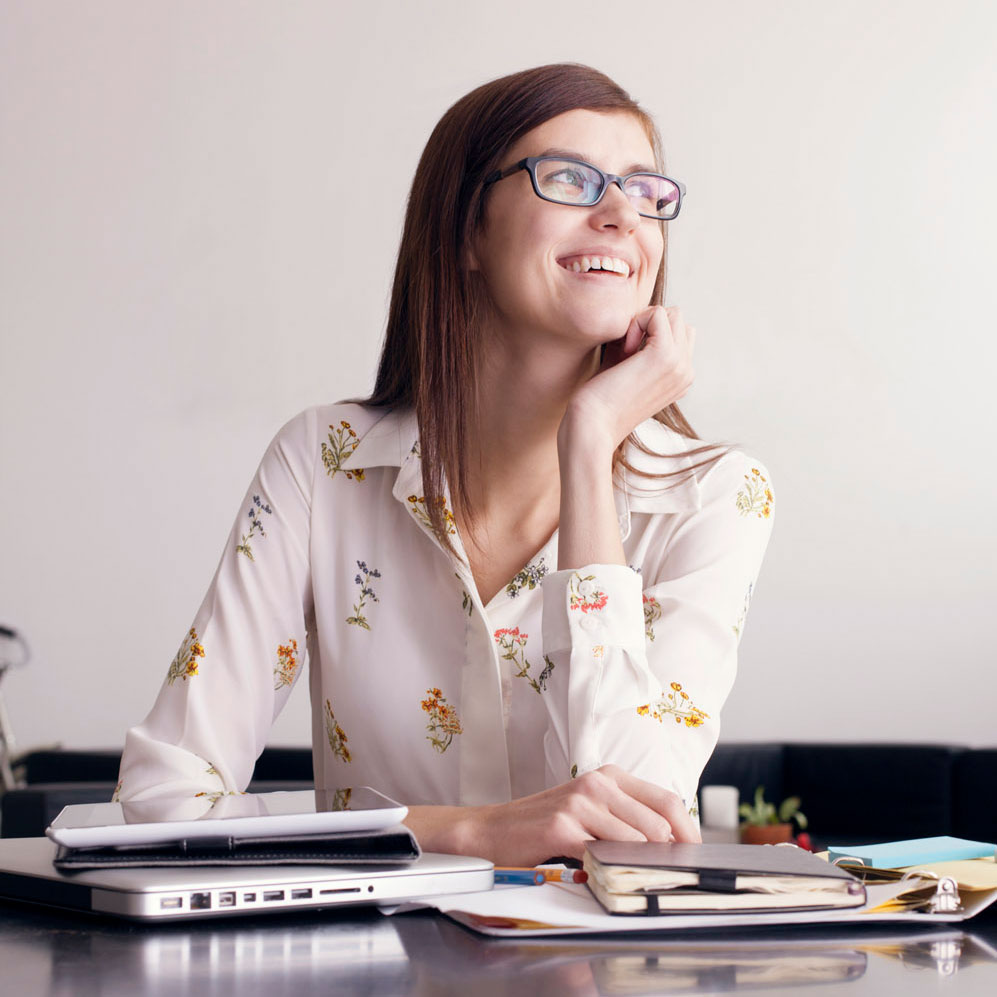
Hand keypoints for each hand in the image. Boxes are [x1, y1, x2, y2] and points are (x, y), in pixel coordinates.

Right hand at [406, 764, 699, 865]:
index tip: (693, 856)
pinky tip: (606, 876)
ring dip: (641, 864)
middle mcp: (598, 783)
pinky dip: (613, 870)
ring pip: (638, 839)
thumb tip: (672, 843)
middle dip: (668, 854)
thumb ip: (626, 819)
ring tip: (635, 877)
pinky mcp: (563, 825)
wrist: (492, 830)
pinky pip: (606, 853)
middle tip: (666, 875)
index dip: (688, 832)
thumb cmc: (544, 825)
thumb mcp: (590, 811)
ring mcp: (580, 802)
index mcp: (609, 776)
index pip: (668, 801)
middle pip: (660, 823)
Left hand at [563, 306, 695, 452]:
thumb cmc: (600, 399)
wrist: (593, 426)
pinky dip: (636, 323)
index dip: (651, 332)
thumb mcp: (625, 367)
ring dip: (643, 322)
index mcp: (681, 378)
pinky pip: (657, 313)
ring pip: (672, 313)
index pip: (680, 332)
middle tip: (625, 351)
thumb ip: (637, 344)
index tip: (628, 354)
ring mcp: (680, 365)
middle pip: (678, 319)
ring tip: (626, 350)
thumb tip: (638, 315)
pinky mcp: (665, 356)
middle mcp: (686, 372)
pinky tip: (624, 349)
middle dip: (649, 324)